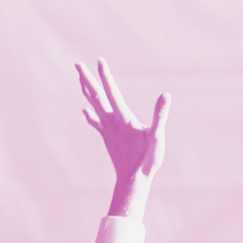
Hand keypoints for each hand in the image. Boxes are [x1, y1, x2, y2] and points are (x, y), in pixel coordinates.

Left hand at [75, 59, 170, 217]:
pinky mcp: (108, 138)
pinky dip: (90, 114)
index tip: (99, 61)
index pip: (112, 92)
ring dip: (87, 91)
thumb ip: (160, 115)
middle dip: (87, 79)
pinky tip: (85, 110)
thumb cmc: (147, 160)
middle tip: (77, 64)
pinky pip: (96, 122)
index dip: (106, 76)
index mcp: (123, 119)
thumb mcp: (157, 136)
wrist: (132, 181)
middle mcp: (111, 122)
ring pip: (94, 106)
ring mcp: (107, 130)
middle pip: (96, 96)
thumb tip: (166, 95)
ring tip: (80, 79)